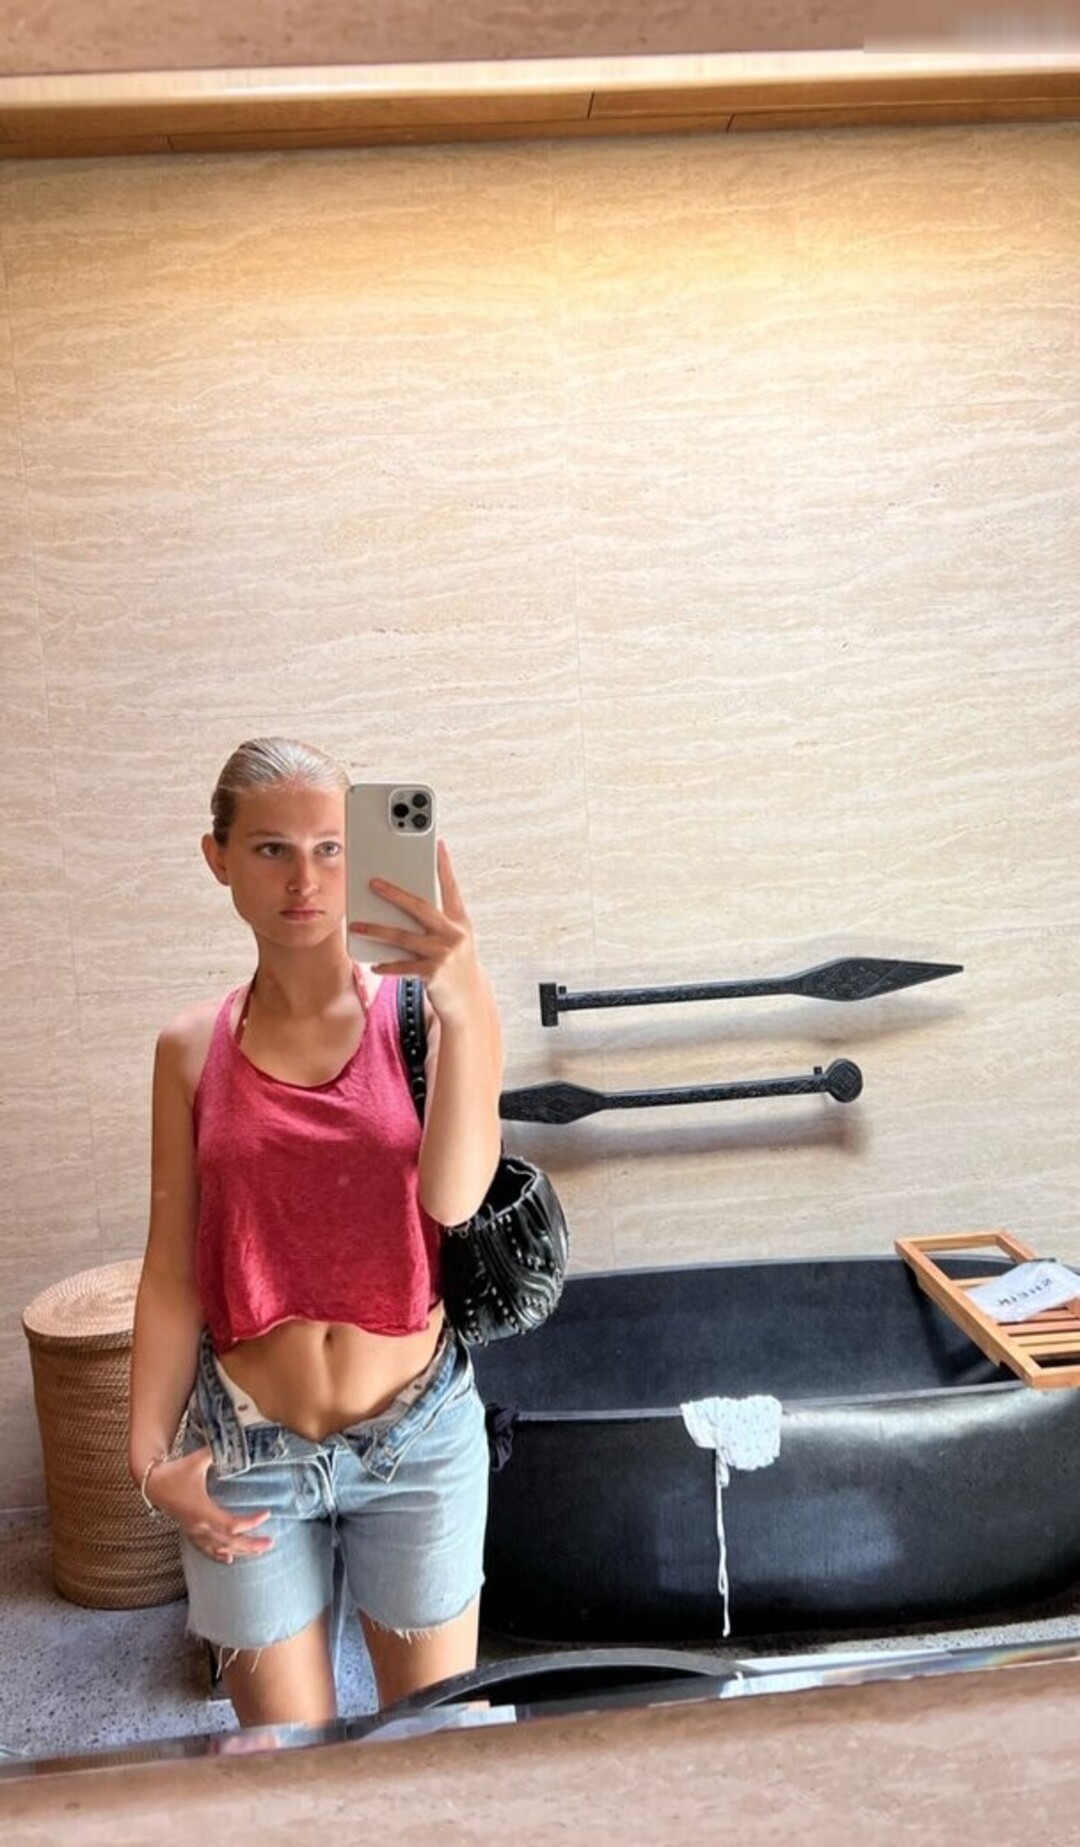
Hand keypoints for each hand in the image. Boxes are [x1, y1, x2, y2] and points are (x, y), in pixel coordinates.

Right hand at [144, 1448, 273, 1564]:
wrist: (152, 1483)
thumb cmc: (175, 1471)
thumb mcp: (197, 1460)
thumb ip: (216, 1452)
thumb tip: (234, 1442)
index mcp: (203, 1511)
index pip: (232, 1525)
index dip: (251, 1522)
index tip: (267, 1513)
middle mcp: (199, 1526)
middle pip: (229, 1543)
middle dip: (251, 1545)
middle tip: (271, 1542)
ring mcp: (194, 1532)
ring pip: (220, 1549)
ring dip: (240, 1551)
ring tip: (259, 1551)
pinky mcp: (189, 1531)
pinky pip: (205, 1549)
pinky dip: (218, 1555)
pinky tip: (229, 1560)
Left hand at [350, 839, 485, 1026]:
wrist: (467, 1002)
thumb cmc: (454, 966)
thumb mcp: (453, 941)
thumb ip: (434, 924)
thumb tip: (400, 907)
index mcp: (460, 922)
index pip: (451, 888)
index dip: (445, 866)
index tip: (438, 845)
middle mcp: (454, 934)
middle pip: (420, 907)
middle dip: (395, 894)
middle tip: (373, 883)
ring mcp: (444, 954)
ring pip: (403, 937)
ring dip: (376, 931)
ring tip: (356, 926)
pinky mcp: (433, 973)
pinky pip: (402, 966)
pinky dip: (386, 965)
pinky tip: (373, 964)